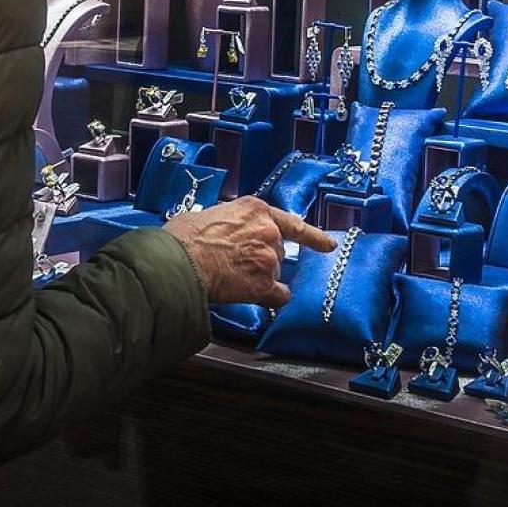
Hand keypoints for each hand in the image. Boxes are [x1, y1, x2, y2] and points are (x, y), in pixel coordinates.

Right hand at [164, 196, 334, 308]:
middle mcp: (268, 231)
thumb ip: (230, 221)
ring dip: (260, 277)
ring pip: (275, 273)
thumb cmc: (184, 237)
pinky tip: (256, 297)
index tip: (329, 245)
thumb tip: (226, 232)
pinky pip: (278, 296)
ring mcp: (269, 258)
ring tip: (232, 278)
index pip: (292, 223)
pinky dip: (271, 299)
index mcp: (255, 209)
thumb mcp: (211, 213)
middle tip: (236, 264)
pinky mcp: (264, 284)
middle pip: (277, 250)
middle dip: (261, 258)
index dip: (313, 236)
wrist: (178, 262)